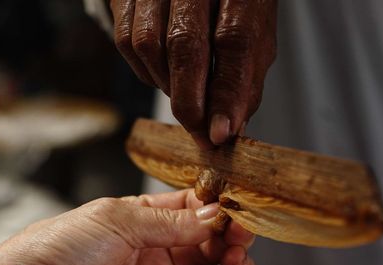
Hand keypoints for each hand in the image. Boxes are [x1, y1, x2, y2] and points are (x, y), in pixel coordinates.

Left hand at [1, 189, 254, 264]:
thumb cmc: (60, 248)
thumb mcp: (119, 219)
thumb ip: (171, 222)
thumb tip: (216, 215)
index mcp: (144, 222)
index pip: (195, 214)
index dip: (220, 212)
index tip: (240, 209)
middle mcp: (155, 255)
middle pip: (209, 249)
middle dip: (231, 243)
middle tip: (242, 239)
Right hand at [110, 0, 277, 147]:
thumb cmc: (230, 4)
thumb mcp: (254, 33)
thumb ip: (246, 79)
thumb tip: (230, 128)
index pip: (234, 41)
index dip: (226, 93)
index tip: (220, 132)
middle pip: (184, 44)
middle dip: (190, 102)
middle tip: (199, 134)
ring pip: (149, 46)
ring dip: (167, 85)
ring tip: (187, 94)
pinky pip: (127, 43)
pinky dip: (146, 71)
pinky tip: (165, 72)